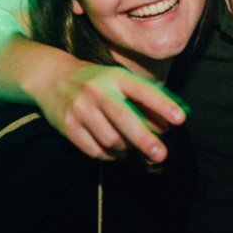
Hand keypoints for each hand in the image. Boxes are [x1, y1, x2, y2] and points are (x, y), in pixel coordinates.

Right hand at [33, 64, 187, 161]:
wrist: (53, 79)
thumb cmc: (97, 83)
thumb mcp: (119, 81)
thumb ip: (143, 101)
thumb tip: (166, 127)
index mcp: (115, 77)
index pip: (142, 91)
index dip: (162, 104)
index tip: (180, 119)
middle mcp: (97, 91)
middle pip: (124, 119)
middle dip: (145, 139)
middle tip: (161, 154)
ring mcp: (80, 109)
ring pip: (110, 139)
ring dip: (125, 149)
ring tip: (129, 147)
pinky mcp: (67, 126)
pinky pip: (94, 150)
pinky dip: (109, 156)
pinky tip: (114, 151)